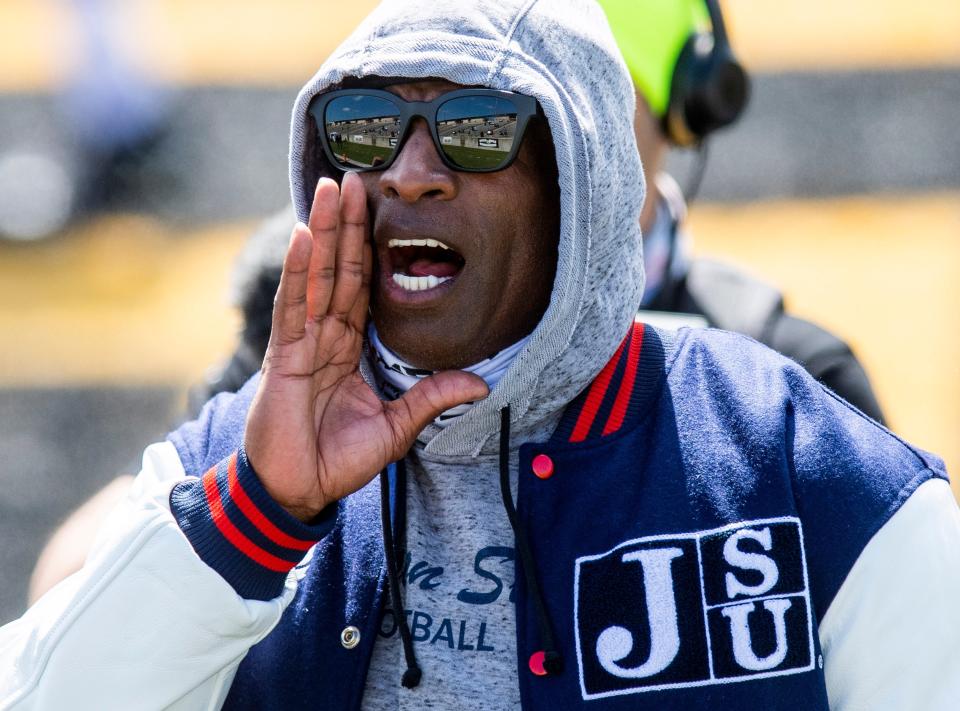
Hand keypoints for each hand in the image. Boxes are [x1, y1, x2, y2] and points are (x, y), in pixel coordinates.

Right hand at [243, 174, 488, 520]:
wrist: (299, 491)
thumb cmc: (339, 460)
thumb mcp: (398, 427)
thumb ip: (433, 398)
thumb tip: (483, 384)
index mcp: (350, 346)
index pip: (362, 286)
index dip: (370, 248)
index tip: (379, 209)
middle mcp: (325, 336)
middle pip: (339, 269)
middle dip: (347, 224)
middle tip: (354, 177)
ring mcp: (303, 342)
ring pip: (317, 276)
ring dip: (325, 231)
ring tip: (331, 189)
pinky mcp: (285, 356)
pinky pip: (294, 306)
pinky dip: (300, 271)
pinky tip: (308, 237)